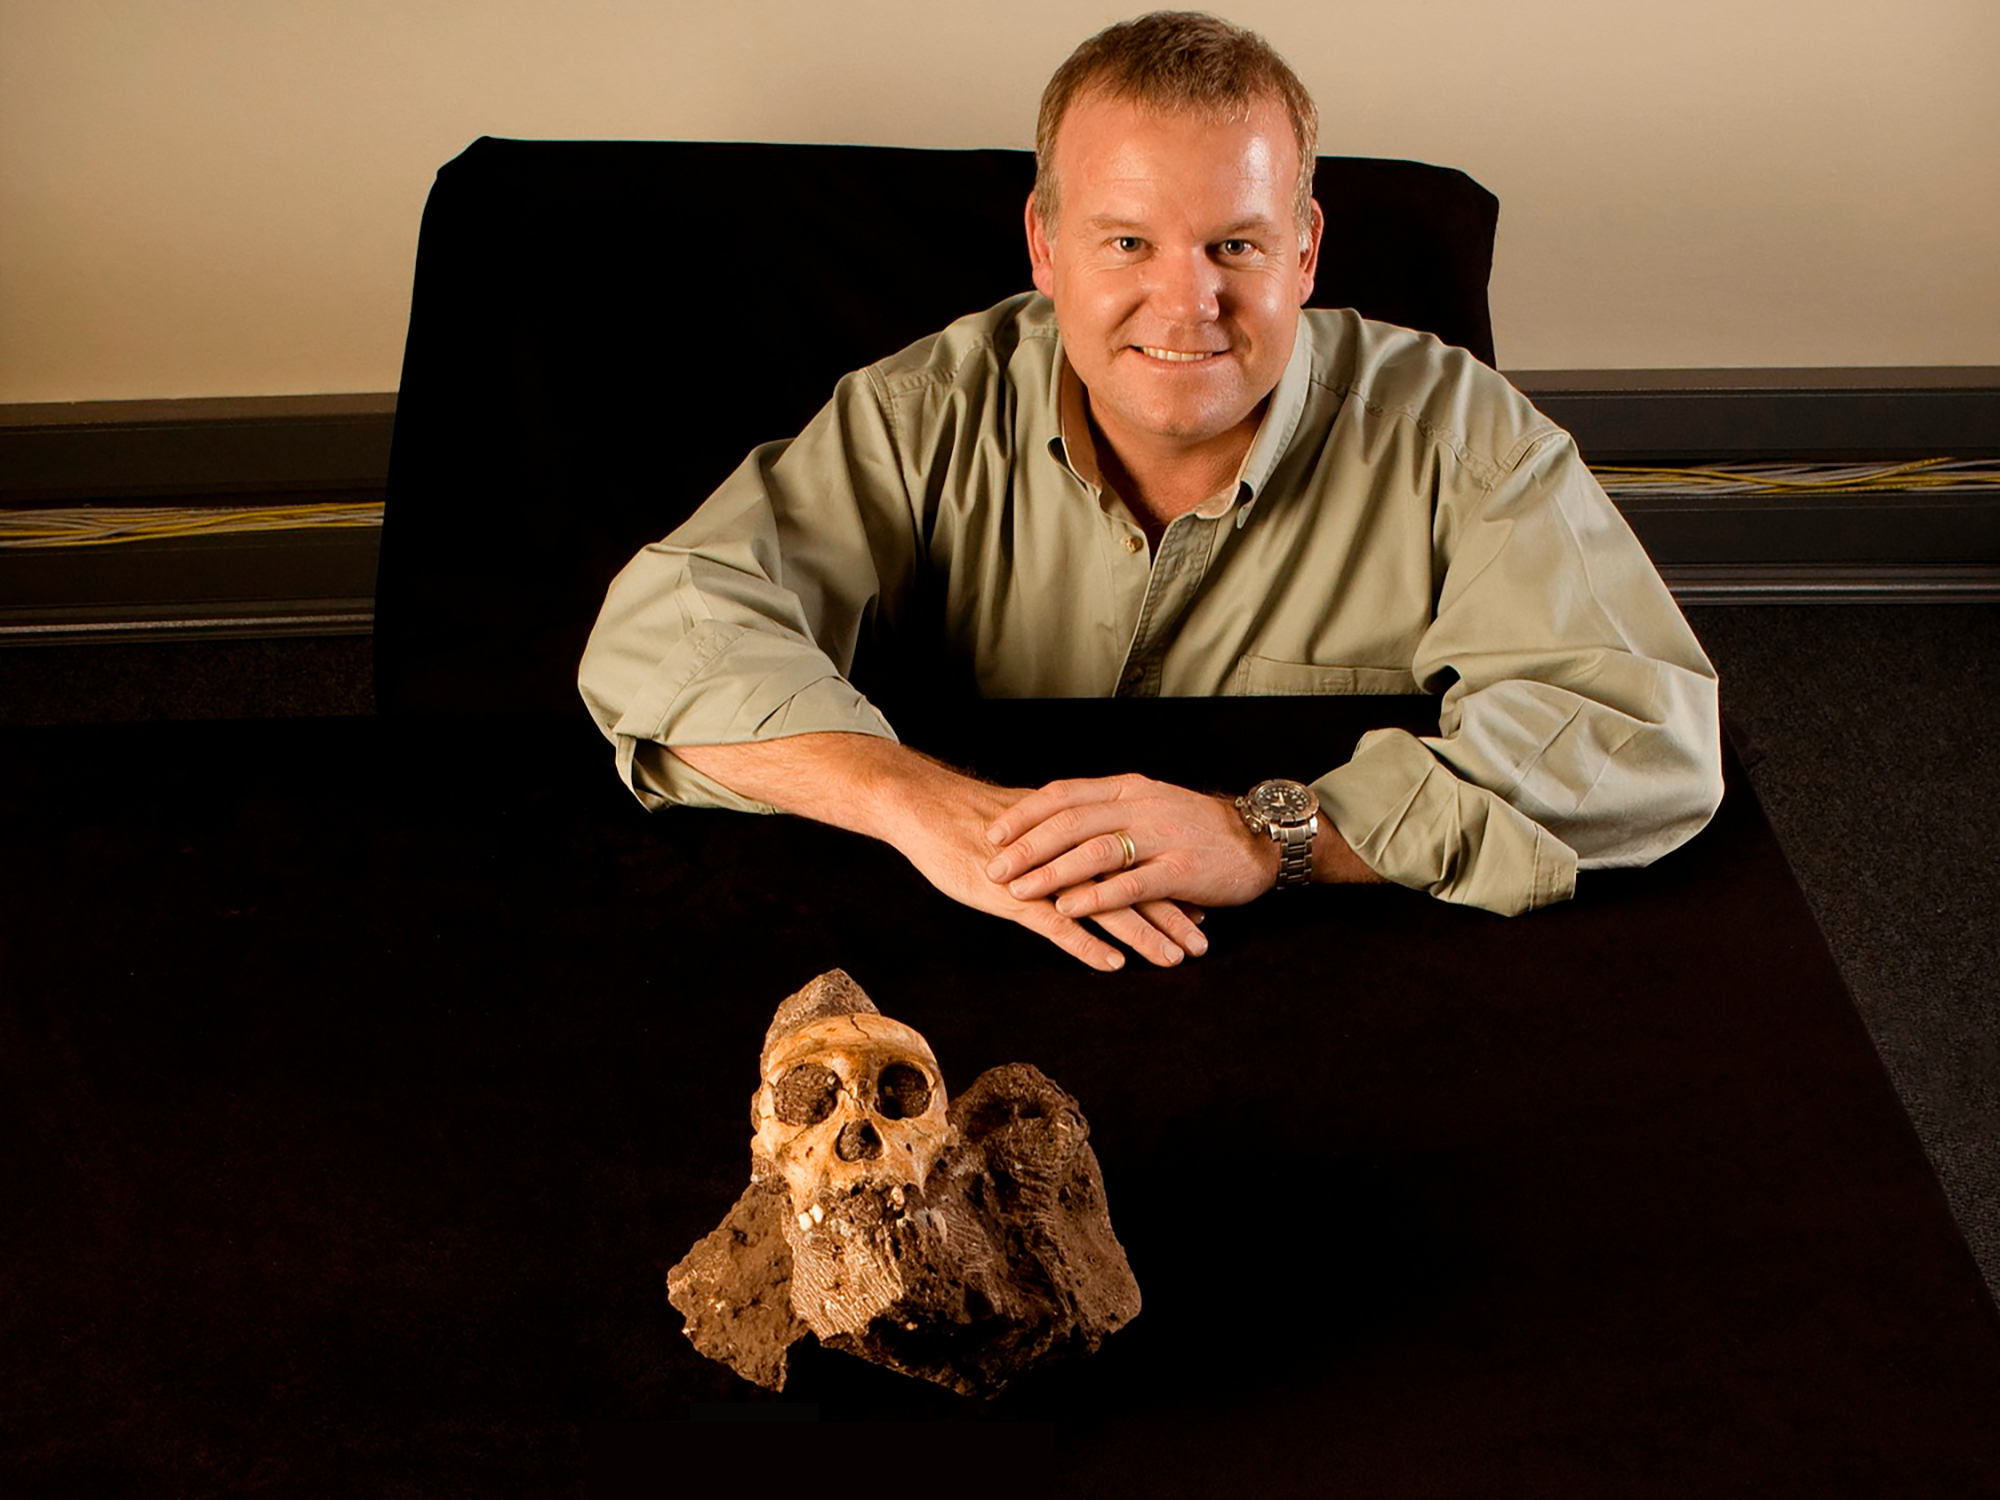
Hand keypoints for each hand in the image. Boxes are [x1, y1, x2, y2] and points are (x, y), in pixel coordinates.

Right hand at [882, 770, 1208, 972]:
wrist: (929, 808)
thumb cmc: (980, 822)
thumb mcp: (1036, 829)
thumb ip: (1069, 845)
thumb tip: (1099, 862)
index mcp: (1079, 830)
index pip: (1138, 859)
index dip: (1171, 884)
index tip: (1203, 908)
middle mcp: (1070, 849)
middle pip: (1133, 883)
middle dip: (1172, 915)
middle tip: (1203, 943)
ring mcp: (1043, 873)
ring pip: (1105, 906)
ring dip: (1143, 934)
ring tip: (1173, 959)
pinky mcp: (1013, 895)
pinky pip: (1057, 923)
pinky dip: (1086, 943)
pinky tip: (1112, 963)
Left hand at [982, 773, 1279, 918]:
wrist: (1259, 840)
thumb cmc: (1197, 827)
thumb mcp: (1149, 804)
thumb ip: (1107, 810)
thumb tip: (1057, 821)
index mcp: (1128, 787)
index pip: (1064, 793)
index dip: (1025, 813)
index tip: (993, 832)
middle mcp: (1141, 806)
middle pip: (1071, 821)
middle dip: (1027, 845)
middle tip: (993, 867)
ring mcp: (1162, 837)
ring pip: (1095, 851)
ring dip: (1052, 872)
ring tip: (1019, 891)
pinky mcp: (1181, 871)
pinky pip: (1130, 885)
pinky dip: (1096, 897)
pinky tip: (1068, 910)